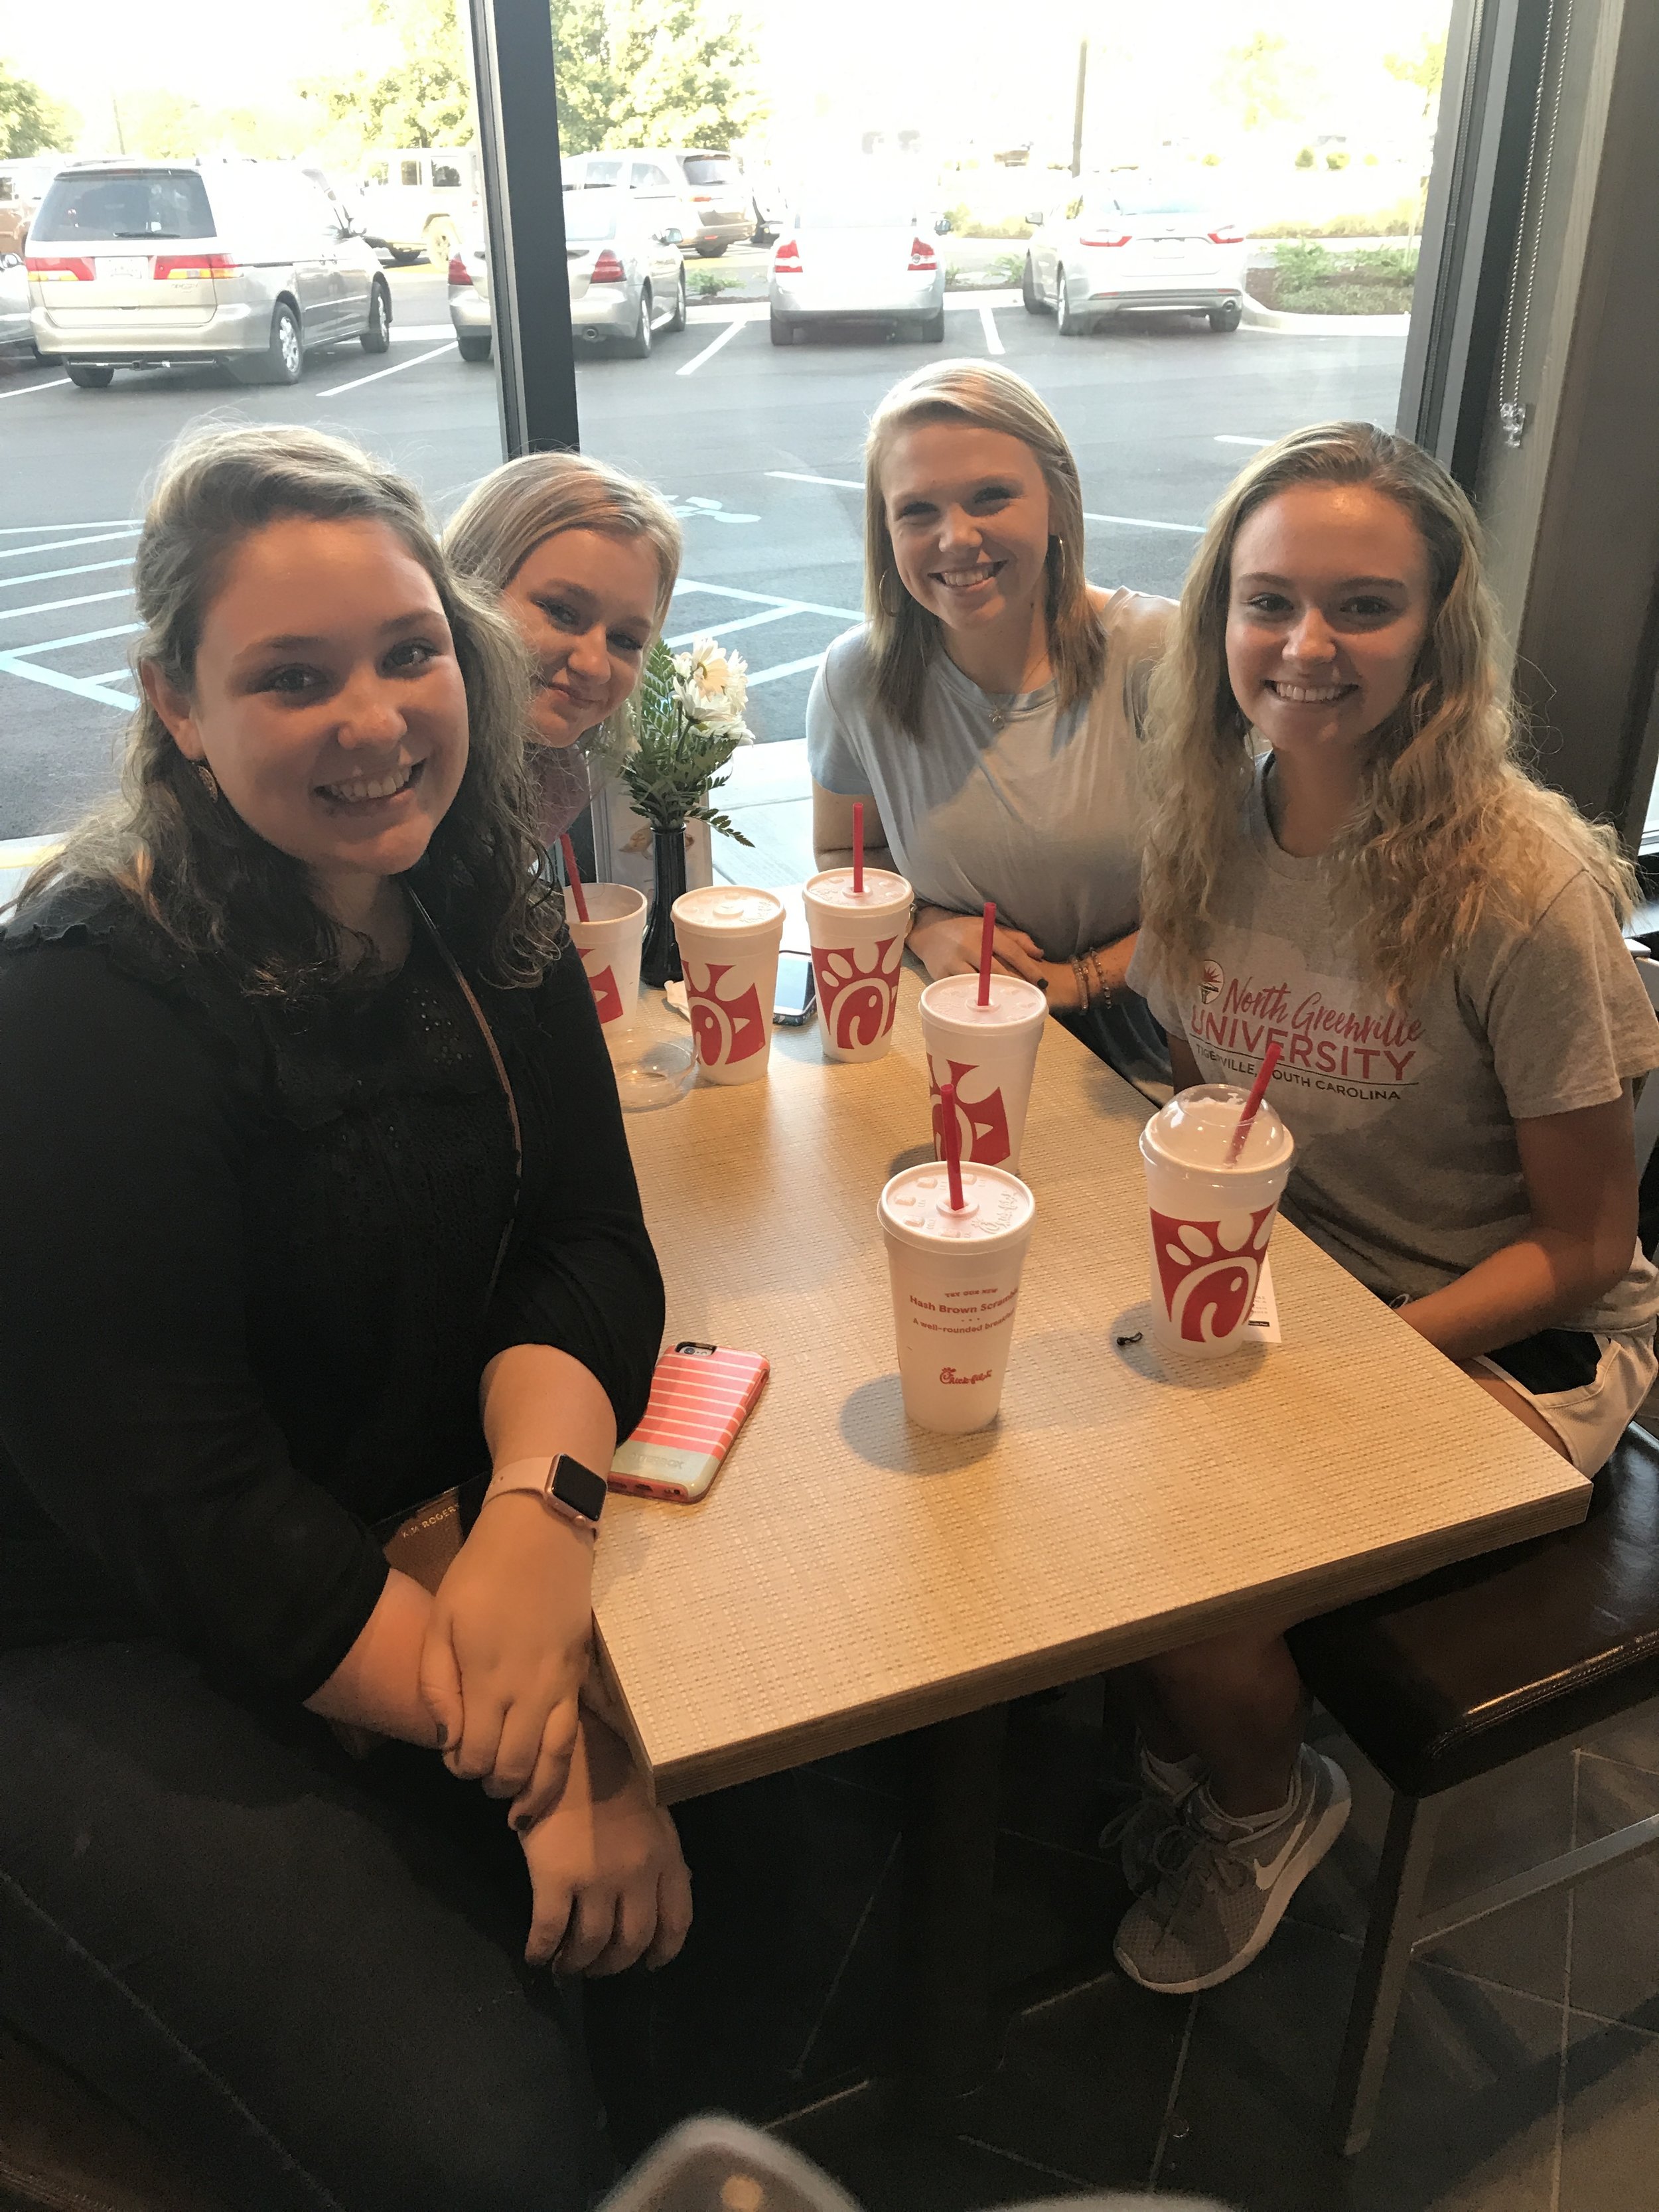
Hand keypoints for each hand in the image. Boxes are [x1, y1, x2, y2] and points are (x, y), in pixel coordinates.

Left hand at [420, 1493, 594, 1825]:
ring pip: (552, 1760)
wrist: (541, 1531)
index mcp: (487, 1678)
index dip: (460, 1766)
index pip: (474, 1753)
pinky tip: (548, 1777)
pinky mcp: (580, 1675)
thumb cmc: (480, 1573)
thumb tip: (447, 1742)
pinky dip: (560, 1767)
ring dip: (532, 1789)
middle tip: (481, 1776)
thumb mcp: (440, 1621)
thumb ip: (437, 1685)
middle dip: (493, 1782)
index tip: (453, 1756)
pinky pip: (573, 1735)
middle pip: (513, 1765)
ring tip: (516, 1803)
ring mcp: (560, 1685)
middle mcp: (528, 1691)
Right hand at [519, 1711, 692, 1973]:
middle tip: (596, 1967)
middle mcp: (637, 1873)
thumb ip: (658, 1857)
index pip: (676, 1921)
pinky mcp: (556, 1877)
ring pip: (592, 1944)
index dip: (663, 1951)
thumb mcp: (651, 1815)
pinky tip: (536, 1955)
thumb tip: (661, 1899)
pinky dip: (543, 1952)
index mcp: (665, 1856)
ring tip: (566, 1964)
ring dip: (578, 1963)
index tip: (648, 1965)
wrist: (571, 1750)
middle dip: (614, 1964)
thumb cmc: (610, 1777)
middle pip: (632, 1941)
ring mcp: (597, 1878)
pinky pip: (550, 1932)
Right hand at [908, 908, 1051, 989]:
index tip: (1042, 982)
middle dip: (1015, 985)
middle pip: (998, 971)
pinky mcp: (941, 975)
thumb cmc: (965, 930)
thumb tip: (1039, 954)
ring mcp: (954, 961)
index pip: (1012, 952)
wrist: (929, 930)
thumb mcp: (989, 927)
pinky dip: (975, 998)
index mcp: (984, 931)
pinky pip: (962, 990)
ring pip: (980, 984)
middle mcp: (969, 946)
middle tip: (1029, 996)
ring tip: (1010, 1003)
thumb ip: (1016, 938)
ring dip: (996, 994)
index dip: (1029, 968)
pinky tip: (986, 1007)